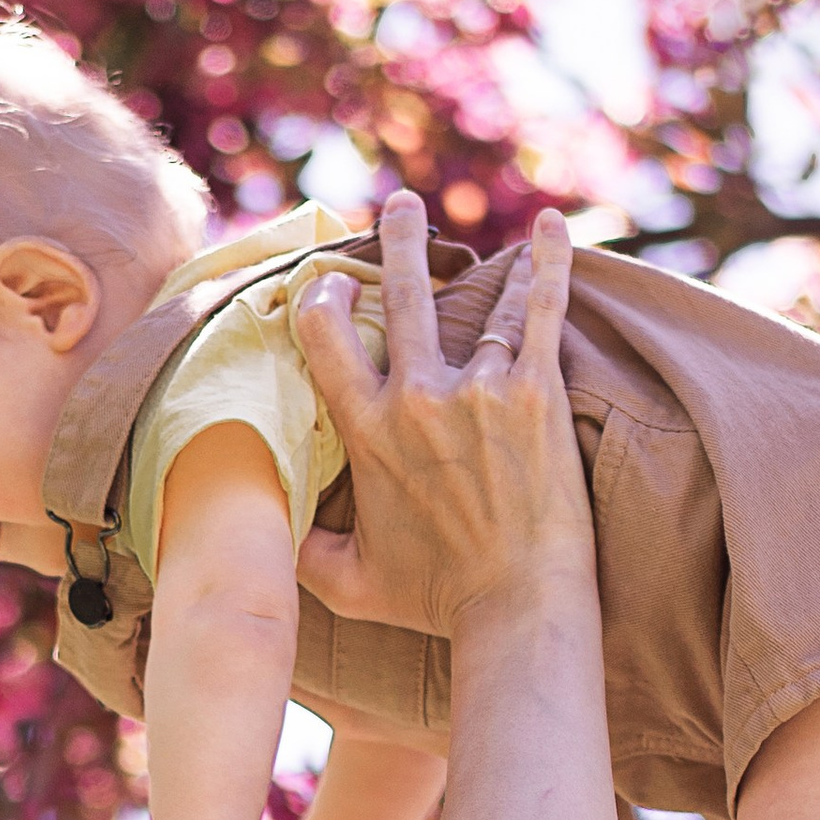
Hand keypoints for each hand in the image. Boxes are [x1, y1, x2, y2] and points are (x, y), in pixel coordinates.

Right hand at [290, 191, 591, 646]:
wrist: (517, 610)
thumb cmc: (437, 601)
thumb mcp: (350, 584)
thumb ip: (303, 551)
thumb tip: (270, 533)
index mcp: (368, 432)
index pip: (328, 338)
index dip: (325, 299)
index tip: (334, 285)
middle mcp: (417, 399)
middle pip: (400, 296)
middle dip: (397, 243)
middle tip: (400, 209)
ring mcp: (479, 390)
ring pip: (474, 298)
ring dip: (468, 253)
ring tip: (468, 222)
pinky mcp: (537, 392)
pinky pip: (541, 309)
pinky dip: (547, 263)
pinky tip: (549, 226)